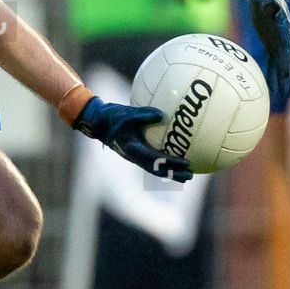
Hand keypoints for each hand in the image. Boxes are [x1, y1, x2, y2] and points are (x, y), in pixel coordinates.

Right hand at [72, 97, 191, 182]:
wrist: (100, 123)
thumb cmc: (113, 116)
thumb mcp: (127, 113)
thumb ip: (144, 114)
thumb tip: (161, 115)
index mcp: (133, 149)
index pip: (155, 159)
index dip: (170, 163)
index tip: (185, 163)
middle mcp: (135, 156)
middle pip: (158, 170)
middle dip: (174, 174)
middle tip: (190, 175)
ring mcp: (136, 157)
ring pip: (156, 169)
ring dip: (171, 173)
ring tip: (186, 175)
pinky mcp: (136, 153)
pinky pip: (153, 162)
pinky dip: (165, 165)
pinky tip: (175, 161)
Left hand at [247, 0, 289, 103]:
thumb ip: (269, 4)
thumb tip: (270, 4)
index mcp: (284, 33)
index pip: (287, 51)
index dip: (288, 64)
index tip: (288, 76)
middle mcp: (284, 41)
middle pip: (287, 63)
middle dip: (288, 79)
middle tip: (289, 95)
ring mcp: (278, 44)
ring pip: (280, 66)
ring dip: (280, 80)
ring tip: (283, 97)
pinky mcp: (271, 45)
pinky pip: (272, 62)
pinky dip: (271, 74)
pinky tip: (270, 86)